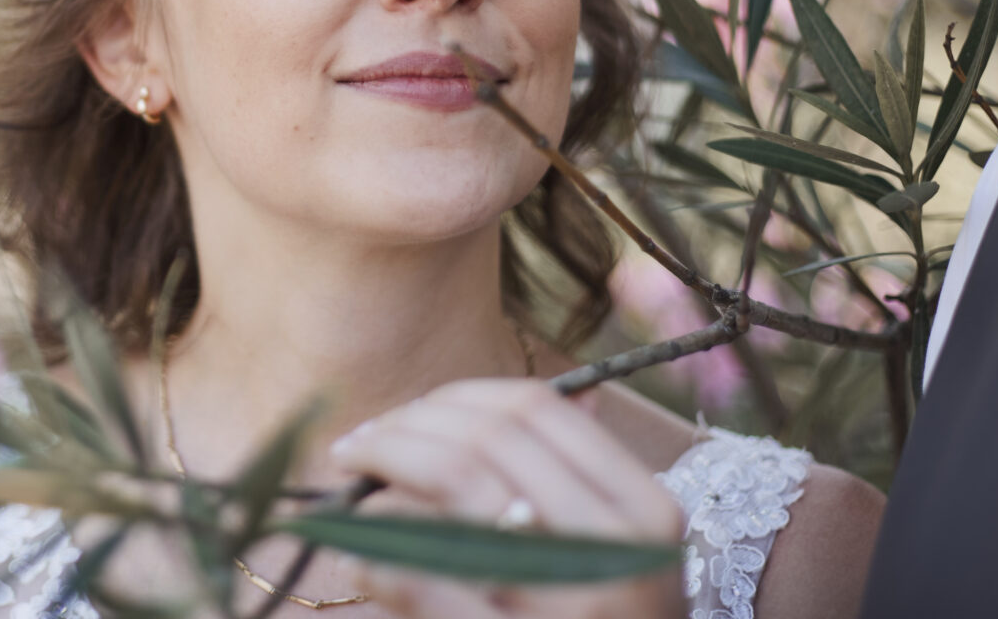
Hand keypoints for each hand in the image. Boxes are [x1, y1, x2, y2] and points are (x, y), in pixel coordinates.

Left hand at [328, 378, 686, 618]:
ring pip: (451, 489)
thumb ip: (571, 481)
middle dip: (404, 429)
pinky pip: (421, 579)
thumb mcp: (620, 558)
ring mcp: (565, 604)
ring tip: (353, 485)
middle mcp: (613, 551)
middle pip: (484, 441)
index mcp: (644, 510)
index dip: (454, 400)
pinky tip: (361, 558)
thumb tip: (497, 404)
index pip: (533, 410)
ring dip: (383, 471)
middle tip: (358, 443)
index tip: (408, 414)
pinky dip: (377, 554)